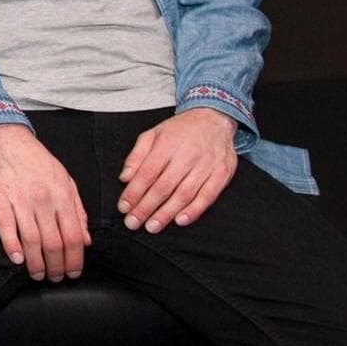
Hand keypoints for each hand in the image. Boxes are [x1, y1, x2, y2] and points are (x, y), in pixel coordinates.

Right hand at [0, 123, 89, 281]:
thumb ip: (78, 211)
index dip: (75, 259)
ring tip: (37, 274)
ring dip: (36, 263)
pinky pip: (6, 226)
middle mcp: (43, 199)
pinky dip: (12, 245)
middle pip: (54, 243)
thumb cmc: (36, 161)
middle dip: (56, 266)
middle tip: (55, 278)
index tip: (74, 272)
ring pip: (31, 240)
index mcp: (63, 196)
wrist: (6, 139)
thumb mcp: (66, 181)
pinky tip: (17, 258)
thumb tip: (86, 239)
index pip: (74, 236)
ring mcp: (20, 199)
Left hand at [117, 109, 238, 232]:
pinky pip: (208, 196)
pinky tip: (180, 220)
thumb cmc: (180, 131)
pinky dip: (194, 210)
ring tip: (152, 226)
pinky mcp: (222, 173)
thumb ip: (136, 156)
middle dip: (146, 208)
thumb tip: (125, 178)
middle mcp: (187, 154)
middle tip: (133, 223)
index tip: (124, 207)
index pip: (147, 173)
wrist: (213, 119)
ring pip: (184, 194)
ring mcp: (207, 165)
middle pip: (164, 187)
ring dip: (167, 213)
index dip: (134, 192)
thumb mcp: (152, 135)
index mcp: (167, 143)